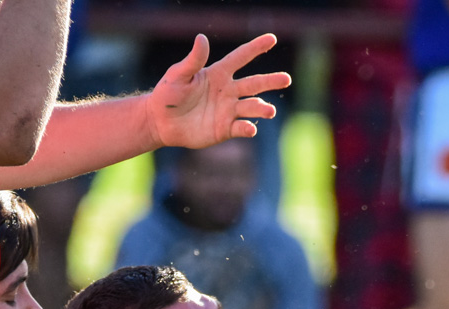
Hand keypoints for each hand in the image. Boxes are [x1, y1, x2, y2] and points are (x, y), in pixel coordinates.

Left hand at [147, 33, 291, 148]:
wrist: (162, 122)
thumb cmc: (168, 94)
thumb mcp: (178, 74)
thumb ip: (193, 60)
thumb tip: (202, 38)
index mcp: (218, 74)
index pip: (241, 57)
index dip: (256, 48)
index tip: (272, 39)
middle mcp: (228, 91)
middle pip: (254, 84)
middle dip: (271, 81)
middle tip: (287, 79)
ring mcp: (228, 110)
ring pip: (252, 107)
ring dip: (262, 108)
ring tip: (270, 111)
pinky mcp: (226, 129)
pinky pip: (241, 128)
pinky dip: (247, 128)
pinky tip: (250, 128)